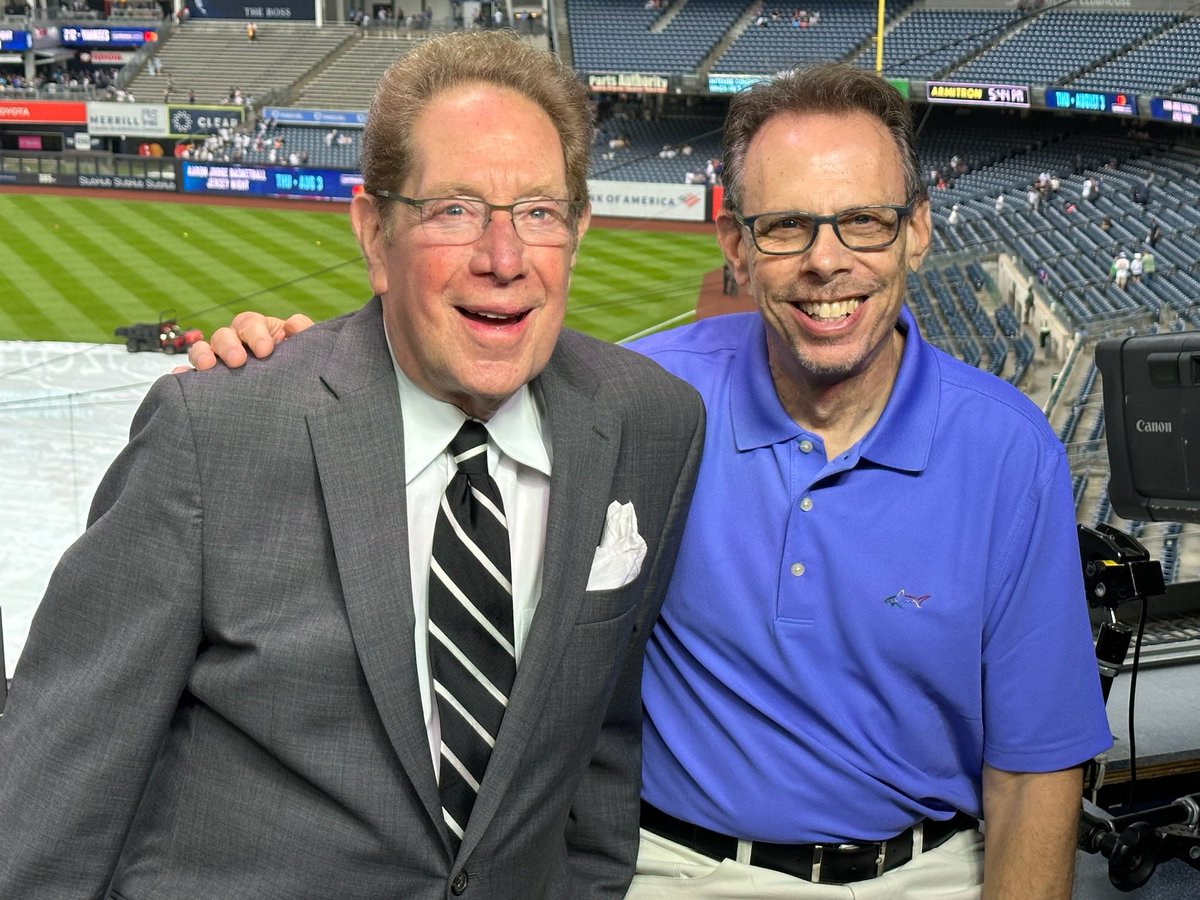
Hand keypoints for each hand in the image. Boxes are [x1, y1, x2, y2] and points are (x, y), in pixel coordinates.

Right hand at [187, 312, 314, 370]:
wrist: (294, 399)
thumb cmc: (298, 366)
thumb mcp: (306, 351)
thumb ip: (306, 335)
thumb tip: (292, 324)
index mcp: (257, 331)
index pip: (250, 323)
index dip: (256, 333)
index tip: (266, 350)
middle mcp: (234, 343)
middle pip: (223, 335)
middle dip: (229, 346)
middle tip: (238, 361)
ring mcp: (219, 362)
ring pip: (202, 350)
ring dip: (201, 355)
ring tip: (206, 367)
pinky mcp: (208, 382)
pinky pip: (190, 376)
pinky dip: (183, 374)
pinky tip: (180, 378)